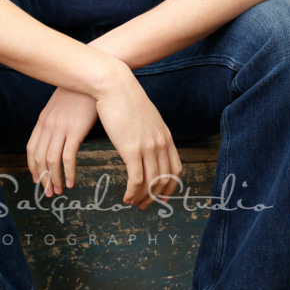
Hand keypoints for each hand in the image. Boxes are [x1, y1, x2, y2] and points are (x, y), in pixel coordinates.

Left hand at [26, 87, 97, 195]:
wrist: (91, 77)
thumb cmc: (80, 91)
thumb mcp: (61, 105)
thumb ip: (56, 119)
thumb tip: (58, 134)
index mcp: (43, 120)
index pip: (31, 148)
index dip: (33, 166)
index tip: (37, 179)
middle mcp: (48, 125)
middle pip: (39, 158)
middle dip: (42, 177)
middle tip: (48, 192)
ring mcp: (61, 128)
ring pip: (52, 161)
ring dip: (54, 179)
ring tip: (58, 191)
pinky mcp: (75, 131)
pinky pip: (67, 157)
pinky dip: (67, 173)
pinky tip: (70, 182)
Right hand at [95, 65, 181, 207]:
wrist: (114, 85)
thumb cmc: (124, 98)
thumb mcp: (145, 115)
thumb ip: (149, 130)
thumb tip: (145, 140)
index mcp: (165, 136)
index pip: (176, 169)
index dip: (170, 186)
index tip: (161, 195)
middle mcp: (160, 143)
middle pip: (164, 179)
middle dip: (155, 196)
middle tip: (145, 205)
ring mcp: (147, 147)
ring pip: (150, 183)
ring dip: (142, 197)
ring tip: (133, 202)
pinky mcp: (131, 149)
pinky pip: (136, 180)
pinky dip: (132, 192)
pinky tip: (126, 196)